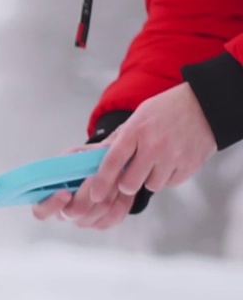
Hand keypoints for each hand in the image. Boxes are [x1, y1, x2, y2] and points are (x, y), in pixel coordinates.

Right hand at [30, 147, 135, 229]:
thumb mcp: (72, 155)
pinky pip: (114, 216)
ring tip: (114, 174)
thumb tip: (67, 166)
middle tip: (96, 174)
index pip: (41, 211)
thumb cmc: (83, 162)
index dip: (52, 204)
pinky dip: (120, 199)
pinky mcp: (102, 223)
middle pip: (74, 212)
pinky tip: (121, 187)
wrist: (105, 166)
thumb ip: (68, 162)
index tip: (65, 192)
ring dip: (109, 190)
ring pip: (98, 211)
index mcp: (48, 199)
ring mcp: (83, 221)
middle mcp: (64, 214)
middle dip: (88, 191)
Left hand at [32, 82, 213, 228]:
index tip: (96, 195)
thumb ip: (119, 138)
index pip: (112, 161)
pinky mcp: (190, 165)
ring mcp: (173, 156)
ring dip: (149, 179)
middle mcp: (154, 145)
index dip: (102, 181)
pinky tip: (170, 162)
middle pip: (130, 182)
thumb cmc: (166, 110)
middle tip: (129, 178)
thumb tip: (94, 156)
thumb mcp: (138, 116)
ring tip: (155, 163)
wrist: (204, 105)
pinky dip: (168, 177)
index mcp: (135, 131)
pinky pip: (171, 183)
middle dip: (126, 184)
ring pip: (152, 185)